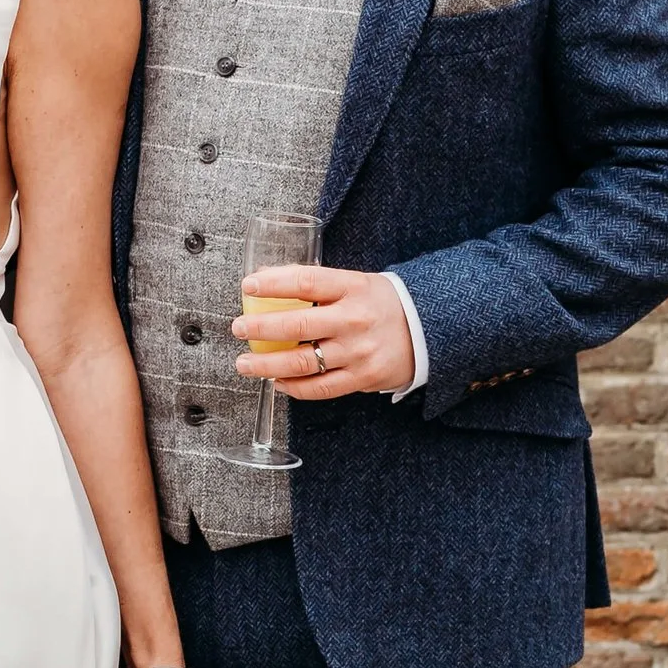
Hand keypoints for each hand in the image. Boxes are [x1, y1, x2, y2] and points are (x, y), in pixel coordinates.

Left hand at [231, 265, 413, 403]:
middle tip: (237, 329)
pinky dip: (294, 387)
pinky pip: (320, 388)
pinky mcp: (362, 378)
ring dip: (267, 364)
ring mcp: (358, 351)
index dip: (272, 284)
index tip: (248, 286)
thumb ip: (316, 284)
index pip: (305, 283)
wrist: (429, 330)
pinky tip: (277, 382)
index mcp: (352, 287)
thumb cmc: (382, 304)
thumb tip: (267, 279)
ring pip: (303, 362)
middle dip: (260, 328)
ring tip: (245, 363)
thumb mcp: (355, 283)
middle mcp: (354, 319)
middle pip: (296, 325)